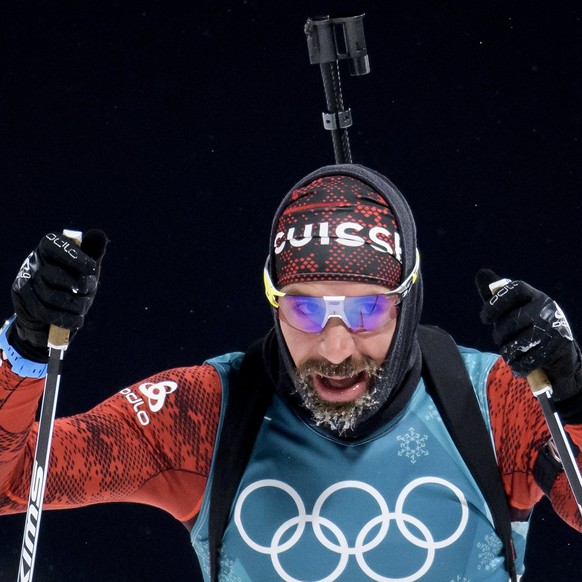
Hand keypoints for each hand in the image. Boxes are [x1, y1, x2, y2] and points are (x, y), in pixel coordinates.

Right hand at [9, 230, 107, 360]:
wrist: (49, 314)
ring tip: (83, 307)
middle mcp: (34, 260)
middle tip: (89, 291)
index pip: (57, 245)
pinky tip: (78, 320)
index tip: (91, 269)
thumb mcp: (85, 269)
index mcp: (50, 246)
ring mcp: (24, 277)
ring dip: (74, 304)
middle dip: (78, 287)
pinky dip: (66, 318)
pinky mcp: (21, 296)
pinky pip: (43, 310)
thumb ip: (93, 253)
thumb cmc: (73, 284)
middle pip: (55, 275)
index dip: (75, 257)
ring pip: (50, 295)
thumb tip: (99, 234)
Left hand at [475, 268, 581, 401]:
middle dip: (499, 335)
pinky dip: (518, 365)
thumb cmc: (528, 330)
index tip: (484, 319)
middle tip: (500, 340)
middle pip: (511, 321)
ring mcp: (553, 327)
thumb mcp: (514, 311)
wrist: (560, 355)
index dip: (494, 303)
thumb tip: (480, 273)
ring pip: (519, 342)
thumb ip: (497, 297)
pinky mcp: (558, 347)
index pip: (514, 289)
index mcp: (534, 295)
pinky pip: (529, 359)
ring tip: (509, 353)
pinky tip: (518, 365)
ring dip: (508, 352)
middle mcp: (546, 308)